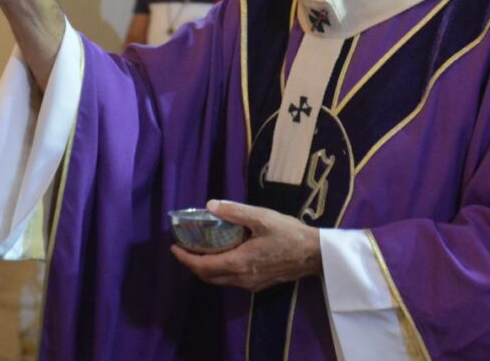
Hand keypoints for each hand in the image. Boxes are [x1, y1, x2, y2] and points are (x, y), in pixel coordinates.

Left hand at [170, 199, 320, 292]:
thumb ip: (234, 211)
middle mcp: (241, 278)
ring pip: (220, 280)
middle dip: (192, 264)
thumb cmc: (289, 234)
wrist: (315, 255)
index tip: (174, 247)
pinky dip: (220, 270)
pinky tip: (223, 256)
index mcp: (239, 262)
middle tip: (184, 248)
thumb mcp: (261, 217)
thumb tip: (209, 205)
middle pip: (208, 276)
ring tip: (200, 251)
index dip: (185, 258)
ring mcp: (251, 284)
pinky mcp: (259, 285)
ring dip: (206, 268)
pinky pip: (232, 281)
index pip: (203, 266)